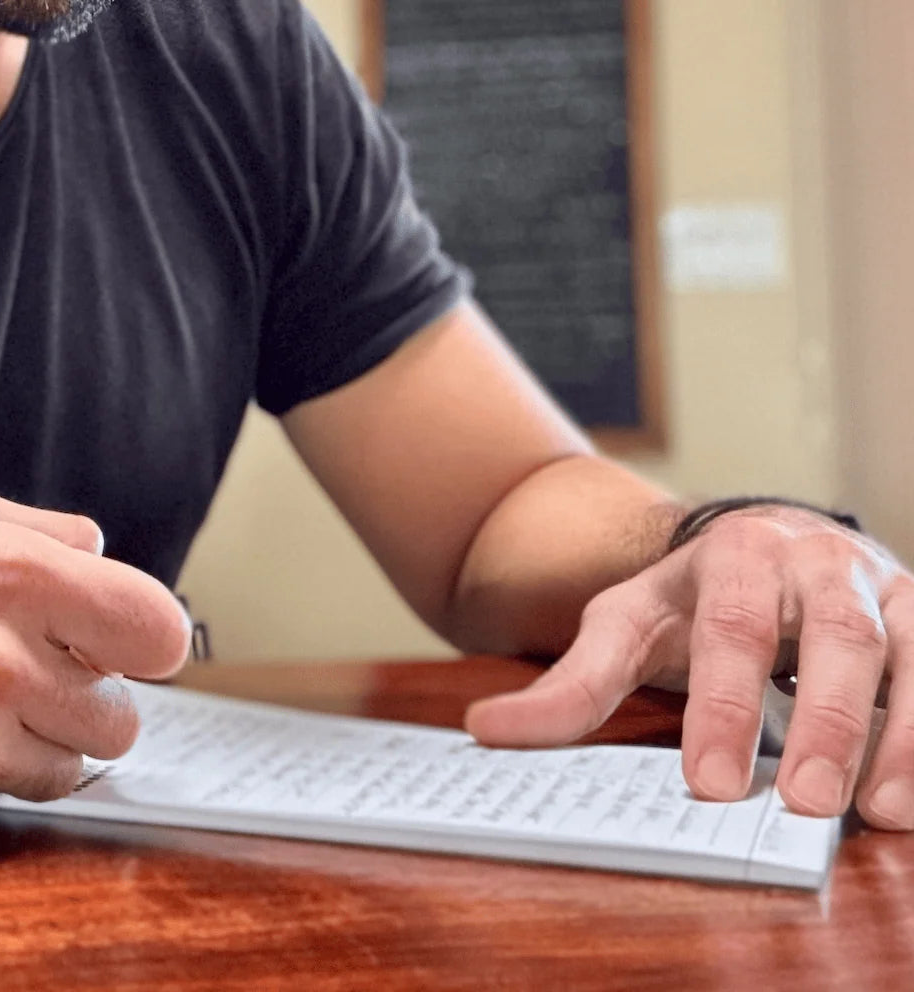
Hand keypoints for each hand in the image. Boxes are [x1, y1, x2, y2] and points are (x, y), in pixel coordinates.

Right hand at [0, 494, 191, 833]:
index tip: (138, 645)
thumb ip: (41, 534)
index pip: (157, 630)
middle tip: (35, 670)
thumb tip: (105, 556)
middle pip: (122, 714)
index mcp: (9, 578)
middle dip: (86, 694)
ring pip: (71, 763)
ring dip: (40, 739)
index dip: (151, 640)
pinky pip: (3, 797)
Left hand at [464, 506, 913, 828]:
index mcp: (736, 552)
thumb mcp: (626, 623)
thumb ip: (571, 682)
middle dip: (828, 720)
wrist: (762, 545)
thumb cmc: (694, 597)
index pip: (729, 627)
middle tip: (805, 803)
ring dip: (903, 732)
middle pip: (836, 634)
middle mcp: (819, 560)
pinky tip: (910, 791)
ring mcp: (883, 587)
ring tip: (880, 811)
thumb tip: (485, 727)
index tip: (710, 783)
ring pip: (909, 649)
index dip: (721, 705)